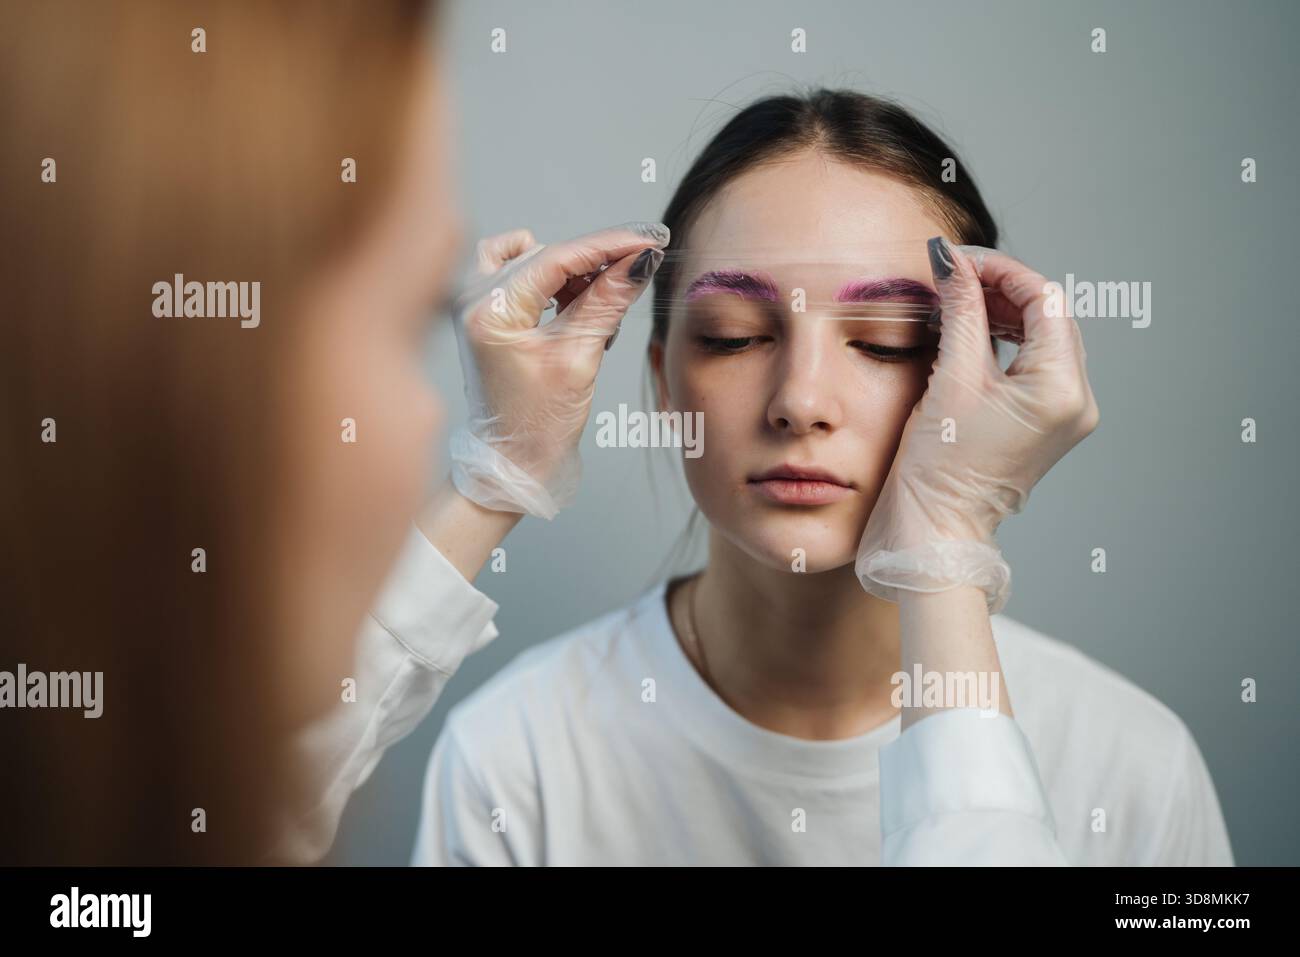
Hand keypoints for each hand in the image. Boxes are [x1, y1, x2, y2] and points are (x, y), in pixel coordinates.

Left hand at [448, 222, 667, 518]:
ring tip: (602, 306)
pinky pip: (517, 271)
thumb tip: (639, 262)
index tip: (649, 239)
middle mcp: (471, 298)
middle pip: (547, 254)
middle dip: (595, 263)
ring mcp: (471, 303)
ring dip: (573, 273)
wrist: (508, 466)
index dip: (609, 245)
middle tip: (639, 270)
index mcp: (489, 311)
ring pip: (533, 258)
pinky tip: (574, 304)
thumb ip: (606, 303)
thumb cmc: (535, 426)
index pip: (558, 258)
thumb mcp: (579, 360)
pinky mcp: (482, 311)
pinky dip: (550, 279)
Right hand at [855, 238, 1099, 612]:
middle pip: (1050, 316)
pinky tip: (974, 332)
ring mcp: (1066, 414)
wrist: (935, 528)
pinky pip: (1035, 364)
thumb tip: (954, 262)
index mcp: (1062, 389)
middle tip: (955, 275)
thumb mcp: (950, 378)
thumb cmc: (940, 468)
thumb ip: (959, 311)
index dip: (1000, 270)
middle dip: (1002, 288)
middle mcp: (1077, 401)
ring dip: (1004, 312)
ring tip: (960, 300)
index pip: (1045, 299)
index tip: (959, 260)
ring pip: (1044, 337)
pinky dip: (1007, 341)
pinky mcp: (1048, 423)